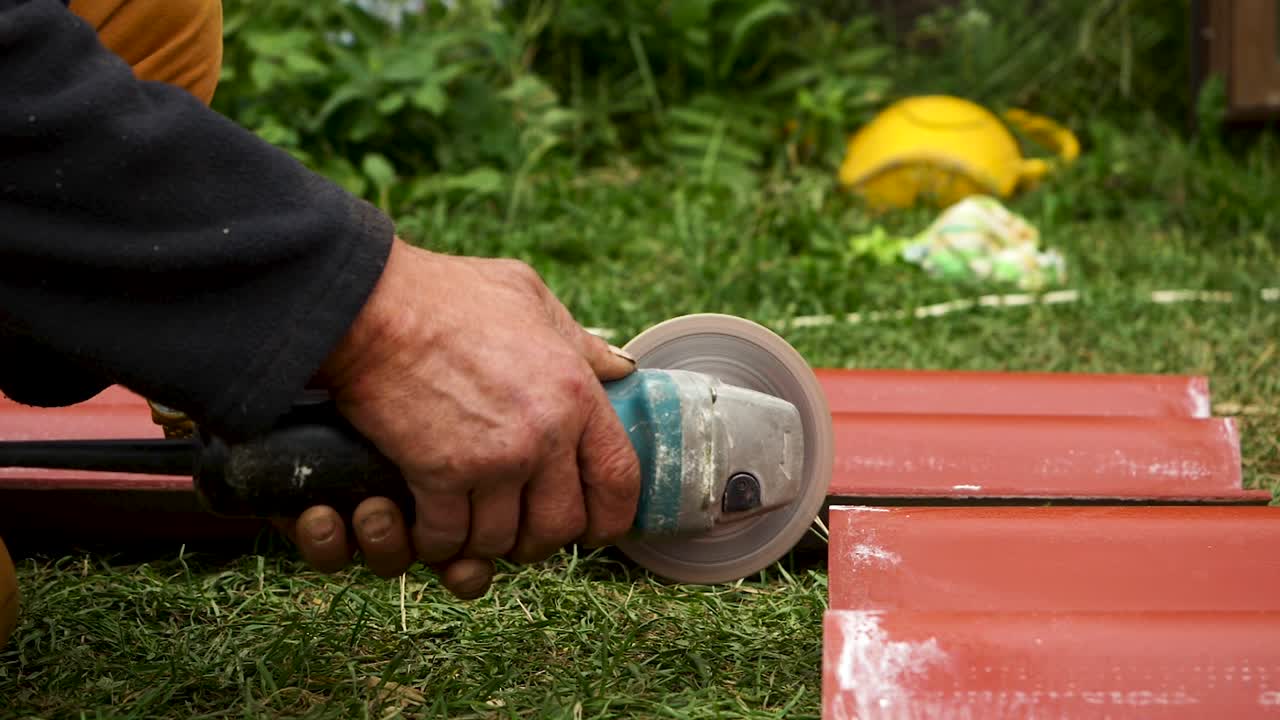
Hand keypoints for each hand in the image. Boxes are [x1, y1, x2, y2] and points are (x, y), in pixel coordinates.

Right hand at [281, 238, 640, 598]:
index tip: (593, 527)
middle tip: (516, 527)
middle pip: (561, 525)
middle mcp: (544, 434)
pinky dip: (435, 540)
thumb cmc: (446, 296)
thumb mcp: (530, 299)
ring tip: (468, 522)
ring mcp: (494, 459)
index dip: (610, 516)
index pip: (619, 479)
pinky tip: (426, 522)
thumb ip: (580, 344)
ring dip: (482, 540)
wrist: (371, 306)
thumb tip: (621, 370)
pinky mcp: (440, 476)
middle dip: (538, 537)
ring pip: (502, 539)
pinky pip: (447, 538)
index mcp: (576, 393)